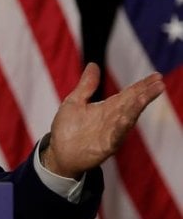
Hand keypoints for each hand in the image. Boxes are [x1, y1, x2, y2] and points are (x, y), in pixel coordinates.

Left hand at [41, 62, 164, 178]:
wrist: (59, 153)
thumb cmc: (68, 128)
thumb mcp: (75, 102)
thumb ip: (86, 85)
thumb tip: (93, 65)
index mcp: (108, 108)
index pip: (128, 94)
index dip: (142, 86)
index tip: (156, 76)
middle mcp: (113, 119)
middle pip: (131, 104)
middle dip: (145, 94)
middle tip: (159, 84)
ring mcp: (111, 133)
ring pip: (127, 119)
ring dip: (136, 108)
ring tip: (145, 96)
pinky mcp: (105, 146)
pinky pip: (115, 136)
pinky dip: (120, 127)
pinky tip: (126, 118)